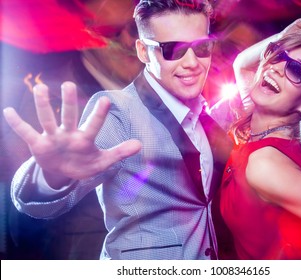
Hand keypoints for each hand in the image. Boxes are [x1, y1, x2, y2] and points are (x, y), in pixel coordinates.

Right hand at [3, 82, 141, 187]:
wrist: (64, 172)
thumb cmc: (85, 164)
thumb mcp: (103, 162)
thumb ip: (119, 152)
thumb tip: (140, 144)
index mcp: (85, 139)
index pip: (94, 125)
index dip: (99, 115)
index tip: (106, 100)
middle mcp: (69, 134)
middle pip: (69, 116)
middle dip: (69, 102)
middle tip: (69, 85)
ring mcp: (53, 137)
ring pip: (47, 119)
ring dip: (43, 105)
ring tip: (41, 87)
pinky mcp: (38, 144)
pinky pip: (26, 132)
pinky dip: (17, 123)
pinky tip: (8, 110)